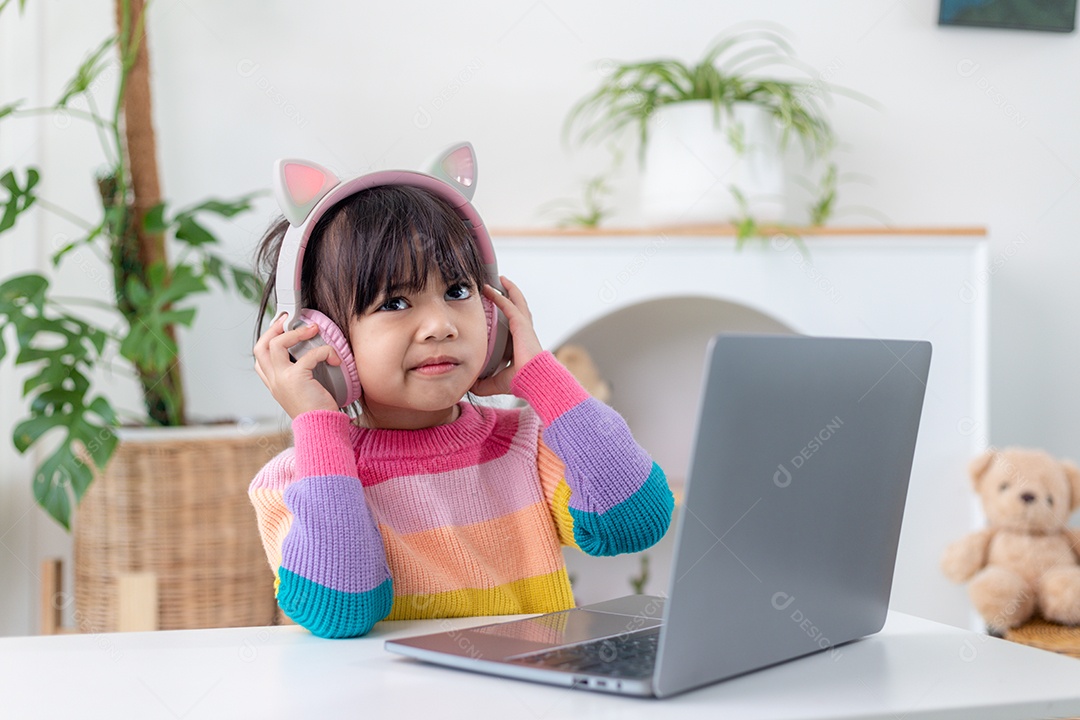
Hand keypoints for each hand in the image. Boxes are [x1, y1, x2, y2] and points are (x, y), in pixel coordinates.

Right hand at [253, 314, 341, 417]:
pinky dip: (324, 351)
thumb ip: (301, 375)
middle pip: (261, 346)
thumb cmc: (318, 412)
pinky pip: (309, 355)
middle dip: (274, 328)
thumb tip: (313, 354)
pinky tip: (335, 358)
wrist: (322, 430)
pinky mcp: (296, 379)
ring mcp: (282, 380)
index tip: (282, 328)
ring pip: (276, 345)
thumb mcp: (304, 392)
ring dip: (296, 333)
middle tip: (290, 319)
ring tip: (313, 329)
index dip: (268, 338)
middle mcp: (274, 381)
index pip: (259, 358)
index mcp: (275, 384)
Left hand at [470, 276, 543, 396]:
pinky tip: (489, 289)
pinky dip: (500, 296)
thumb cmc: (522, 381)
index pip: (515, 324)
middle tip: (501, 285)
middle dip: (511, 295)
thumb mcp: (497, 382)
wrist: (535, 380)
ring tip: (500, 280)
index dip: (509, 314)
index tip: (499, 307)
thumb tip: (469, 385)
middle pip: (519, 308)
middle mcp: (525, 332)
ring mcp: (525, 327)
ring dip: (509, 290)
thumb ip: (483, 383)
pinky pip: (509, 305)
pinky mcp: (521, 325)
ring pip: (517, 302)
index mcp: (522, 343)